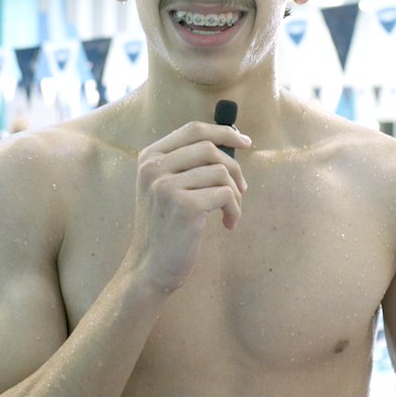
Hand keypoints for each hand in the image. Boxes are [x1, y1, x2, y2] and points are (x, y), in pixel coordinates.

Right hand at [125, 122, 250, 292]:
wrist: (150, 266)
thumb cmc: (167, 226)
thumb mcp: (167, 186)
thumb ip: (189, 162)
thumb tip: (233, 139)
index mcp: (149, 157)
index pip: (193, 129)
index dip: (223, 131)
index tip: (245, 141)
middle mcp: (154, 167)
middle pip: (210, 148)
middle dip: (234, 167)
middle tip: (242, 188)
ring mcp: (167, 185)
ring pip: (222, 172)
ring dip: (236, 194)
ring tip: (230, 212)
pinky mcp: (185, 206)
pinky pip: (227, 194)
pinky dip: (235, 209)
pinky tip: (228, 224)